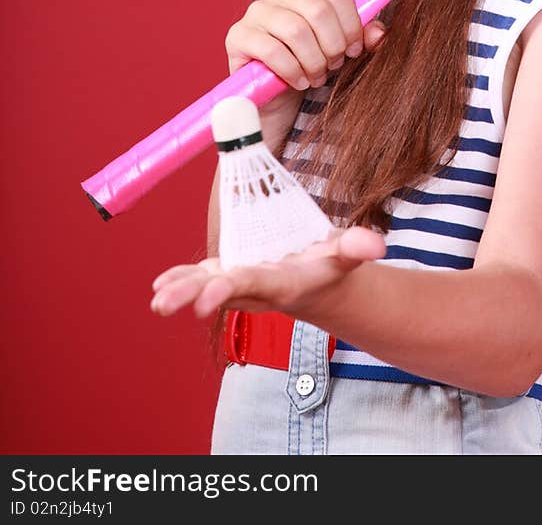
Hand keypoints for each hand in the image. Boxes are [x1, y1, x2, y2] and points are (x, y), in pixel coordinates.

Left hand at [150, 225, 386, 319]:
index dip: (226, 290)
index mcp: (281, 281)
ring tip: (156, 299)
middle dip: (191, 296)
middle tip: (163, 304)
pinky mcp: (231, 274)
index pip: (251, 284)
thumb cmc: (331, 265)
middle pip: (220, 290)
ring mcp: (240, 282)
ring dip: (180, 291)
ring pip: (206, 287)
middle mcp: (256, 287)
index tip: (203, 301)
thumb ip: (357, 246)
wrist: (319, 285)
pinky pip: (203, 278)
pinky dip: (182, 280)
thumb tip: (376, 245)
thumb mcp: (347, 253)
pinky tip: (159, 285)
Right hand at [225, 0, 387, 123]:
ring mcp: (256, 11)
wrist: (276, 94)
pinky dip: (291, 70)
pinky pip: (271, 50)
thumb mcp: (342, 51)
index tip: (354, 49)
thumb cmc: (312, 63)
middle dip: (332, 45)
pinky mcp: (238, 36)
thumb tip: (379, 31)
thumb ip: (363, 39)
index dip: (351, 24)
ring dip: (313, 61)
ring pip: (296, 30)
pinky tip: (298, 81)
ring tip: (317, 77)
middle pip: (317, 9)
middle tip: (334, 65)